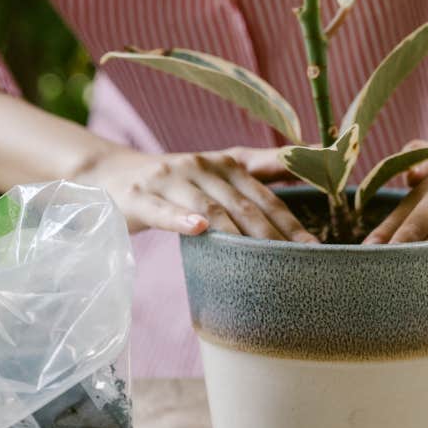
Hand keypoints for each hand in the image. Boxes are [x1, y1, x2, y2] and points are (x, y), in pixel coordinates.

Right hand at [76, 145, 316, 241]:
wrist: (112, 174)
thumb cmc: (177, 180)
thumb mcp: (216, 173)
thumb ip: (256, 176)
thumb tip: (306, 171)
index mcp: (226, 163)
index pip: (266, 195)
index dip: (291, 220)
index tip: (315, 246)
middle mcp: (203, 166)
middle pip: (245, 205)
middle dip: (274, 236)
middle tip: (298, 264)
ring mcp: (171, 179)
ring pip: (211, 209)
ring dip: (238, 235)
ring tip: (261, 258)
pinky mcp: (141, 195)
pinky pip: (164, 211)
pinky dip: (182, 220)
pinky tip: (199, 230)